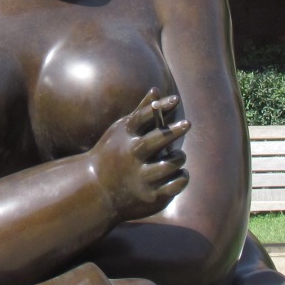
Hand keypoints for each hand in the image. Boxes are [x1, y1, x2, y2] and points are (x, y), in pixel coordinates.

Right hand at [88, 89, 189, 220]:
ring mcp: (140, 177)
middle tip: (188, 123)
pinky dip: (182, 177)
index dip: (160, 106)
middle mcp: (130, 156)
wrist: (96, 189)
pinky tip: (180, 173)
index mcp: (124, 136)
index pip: (143, 117)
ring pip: (169, 165)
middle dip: (172, 131)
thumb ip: (142, 111)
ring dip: (178, 158)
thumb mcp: (123, 131)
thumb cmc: (114, 153)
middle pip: (154, 141)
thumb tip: (157, 90)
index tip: (176, 99)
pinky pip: (174, 185)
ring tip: (178, 156)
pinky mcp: (149, 195)